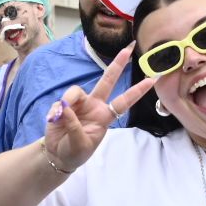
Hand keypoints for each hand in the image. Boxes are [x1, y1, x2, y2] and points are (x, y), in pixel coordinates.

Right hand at [44, 47, 153, 171]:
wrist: (57, 156)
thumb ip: (74, 126)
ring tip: (59, 117)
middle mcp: (94, 106)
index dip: (137, 91)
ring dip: (69, 100)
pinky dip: (55, 111)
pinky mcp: (62, 106)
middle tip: (128, 49)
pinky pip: (60, 102)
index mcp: (104, 116)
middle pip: (107, 81)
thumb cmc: (75, 152)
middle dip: (117, 65)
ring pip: (76, 91)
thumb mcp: (80, 144)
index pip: (123, 101)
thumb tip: (64, 108)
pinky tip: (52, 120)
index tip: (152, 79)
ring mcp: (79, 104)